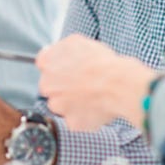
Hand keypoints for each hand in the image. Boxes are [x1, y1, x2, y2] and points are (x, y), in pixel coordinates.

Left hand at [36, 35, 156, 130]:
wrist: (119, 85)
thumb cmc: (102, 62)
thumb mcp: (77, 41)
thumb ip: (59, 48)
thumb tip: (53, 52)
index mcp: (47, 63)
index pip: (44, 64)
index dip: (59, 66)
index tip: (69, 68)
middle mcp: (47, 86)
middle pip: (51, 87)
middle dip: (64, 86)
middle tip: (83, 83)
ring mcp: (59, 106)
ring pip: (63, 105)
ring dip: (74, 102)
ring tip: (93, 95)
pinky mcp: (72, 122)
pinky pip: (78, 119)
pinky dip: (86, 115)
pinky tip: (98, 106)